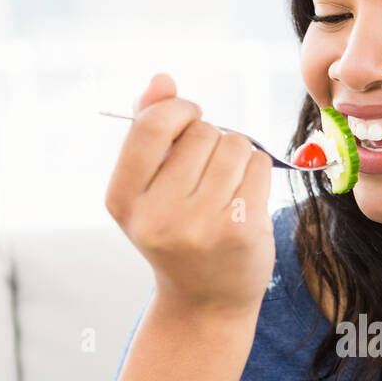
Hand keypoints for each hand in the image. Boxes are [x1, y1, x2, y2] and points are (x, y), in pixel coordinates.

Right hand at [105, 72, 274, 317]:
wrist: (206, 301)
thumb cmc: (178, 232)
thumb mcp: (149, 187)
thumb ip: (149, 128)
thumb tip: (163, 79)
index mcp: (122, 199)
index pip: (151, 125)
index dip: (178, 110)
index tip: (189, 121)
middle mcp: (156, 216)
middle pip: (201, 131)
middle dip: (212, 138)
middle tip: (208, 172)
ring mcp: (199, 225)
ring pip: (234, 143)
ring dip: (238, 153)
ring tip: (228, 184)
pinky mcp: (239, 230)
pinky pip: (259, 164)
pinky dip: (258, 169)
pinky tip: (247, 196)